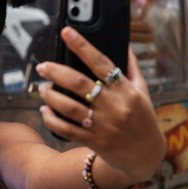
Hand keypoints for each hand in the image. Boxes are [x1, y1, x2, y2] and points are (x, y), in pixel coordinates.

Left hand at [36, 27, 164, 182]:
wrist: (145, 156)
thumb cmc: (143, 119)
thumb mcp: (143, 92)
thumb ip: (133, 69)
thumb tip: (125, 45)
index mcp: (126, 90)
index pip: (101, 62)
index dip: (83, 46)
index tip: (67, 32)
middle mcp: (114, 106)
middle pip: (80, 84)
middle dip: (56, 72)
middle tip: (42, 67)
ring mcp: (104, 125)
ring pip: (70, 107)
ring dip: (51, 96)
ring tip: (42, 88)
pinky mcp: (95, 141)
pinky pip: (67, 129)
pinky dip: (52, 119)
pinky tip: (45, 111)